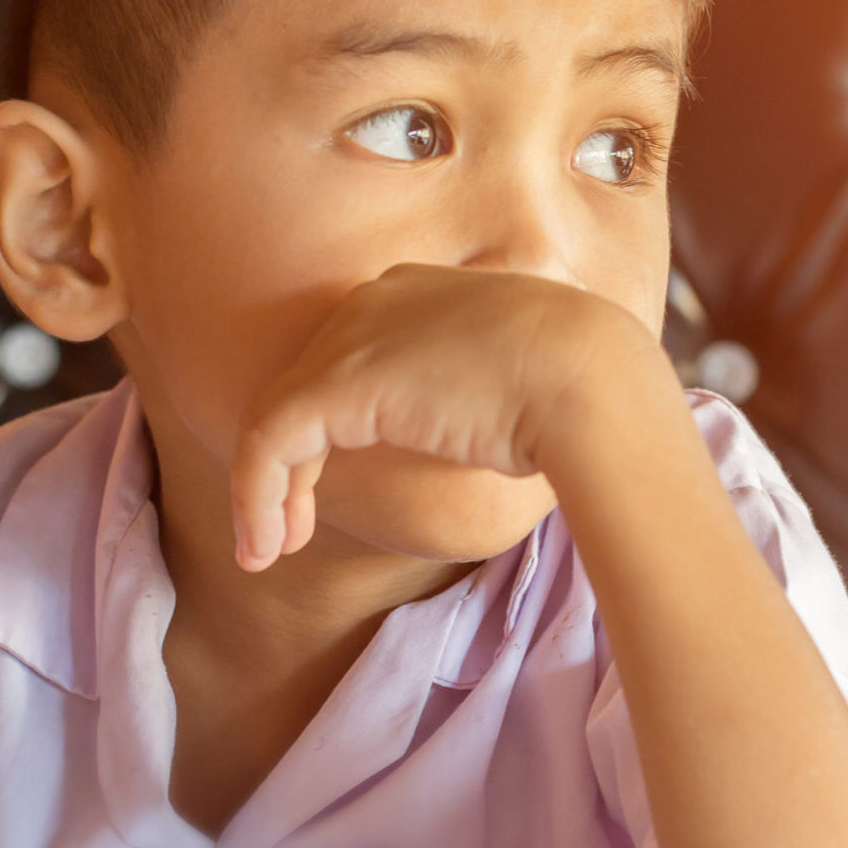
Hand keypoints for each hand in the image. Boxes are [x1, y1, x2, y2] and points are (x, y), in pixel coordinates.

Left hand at [228, 263, 655, 570]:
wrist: (588, 379)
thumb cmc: (578, 394)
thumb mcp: (514, 386)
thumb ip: (470, 403)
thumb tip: (468, 446)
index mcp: (420, 295)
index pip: (350, 362)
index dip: (327, 431)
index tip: (329, 493)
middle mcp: (377, 301)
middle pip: (307, 388)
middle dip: (286, 467)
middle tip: (287, 532)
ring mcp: (354, 337)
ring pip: (276, 418)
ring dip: (264, 493)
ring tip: (264, 551)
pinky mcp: (338, 382)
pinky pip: (270, 442)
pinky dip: (259, 497)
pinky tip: (265, 546)